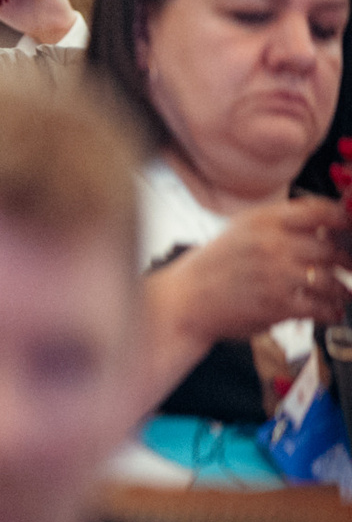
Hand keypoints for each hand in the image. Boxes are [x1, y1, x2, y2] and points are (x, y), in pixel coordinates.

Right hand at [160, 196, 351, 342]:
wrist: (186, 300)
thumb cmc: (213, 267)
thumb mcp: (240, 230)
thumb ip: (278, 224)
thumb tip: (323, 226)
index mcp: (262, 221)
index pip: (319, 211)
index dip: (344, 218)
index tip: (350, 227)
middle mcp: (271, 244)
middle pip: (330, 248)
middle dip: (346, 260)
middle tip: (349, 265)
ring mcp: (275, 275)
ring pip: (330, 280)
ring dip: (342, 289)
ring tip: (344, 293)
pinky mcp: (278, 305)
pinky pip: (320, 307)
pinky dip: (331, 311)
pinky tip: (331, 310)